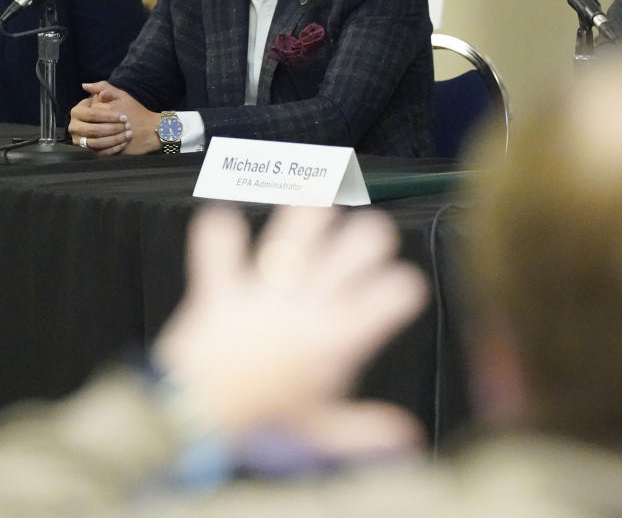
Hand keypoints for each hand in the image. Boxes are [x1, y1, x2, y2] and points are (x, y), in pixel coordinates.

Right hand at [68, 81, 139, 155]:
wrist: (143, 128)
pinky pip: (100, 152)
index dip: (107, 116)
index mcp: (80, 111)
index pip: (90, 114)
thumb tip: (86, 85)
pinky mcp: (94, 152)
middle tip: (127, 126)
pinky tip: (124, 143)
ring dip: (114, 138)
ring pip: (95, 143)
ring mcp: (83, 140)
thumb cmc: (128, 110)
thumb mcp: (118, 96)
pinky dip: (114, 148)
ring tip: (128, 134)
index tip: (123, 116)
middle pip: (91, 130)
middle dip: (111, 128)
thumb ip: (104, 88)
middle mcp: (77, 126)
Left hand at [153, 206, 427, 455]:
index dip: (404, 286)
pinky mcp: (221, 291)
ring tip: (317, 206)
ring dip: (308, 217)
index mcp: (340, 336)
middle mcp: (309, 305)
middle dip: (370, 236)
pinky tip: (222, 222)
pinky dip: (217, 233)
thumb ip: (364, 430)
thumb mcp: (320, 430)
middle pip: (358, 246)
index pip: (395, 294)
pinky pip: (218, 250)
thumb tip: (406, 438)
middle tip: (368, 240)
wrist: (192, 423)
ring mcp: (266, 293)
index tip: (400, 289)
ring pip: (295, 233)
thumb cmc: (259, 426)